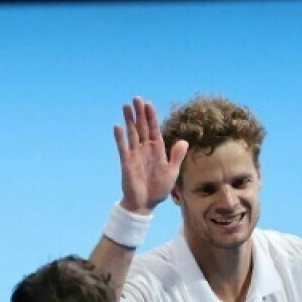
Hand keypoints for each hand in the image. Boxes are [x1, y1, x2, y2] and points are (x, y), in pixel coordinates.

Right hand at [113, 96, 187, 213]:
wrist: (145, 203)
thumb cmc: (159, 189)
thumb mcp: (172, 172)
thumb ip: (176, 156)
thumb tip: (184, 141)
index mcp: (157, 150)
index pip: (154, 129)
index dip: (151, 116)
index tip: (148, 104)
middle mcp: (145, 149)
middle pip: (142, 127)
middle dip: (139, 113)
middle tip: (136, 98)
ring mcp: (135, 154)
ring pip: (132, 133)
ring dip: (129, 120)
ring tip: (125, 106)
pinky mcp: (126, 162)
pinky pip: (123, 147)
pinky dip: (120, 137)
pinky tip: (117, 127)